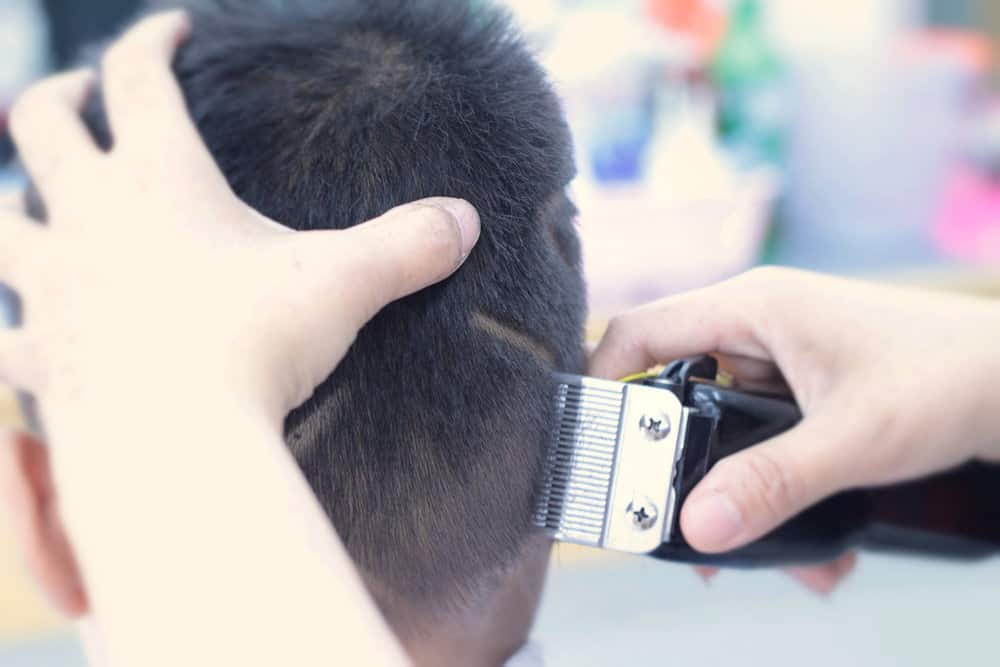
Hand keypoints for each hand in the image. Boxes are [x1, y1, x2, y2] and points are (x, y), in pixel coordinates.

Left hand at [1, 11, 479, 427]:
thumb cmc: (254, 347)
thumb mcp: (345, 283)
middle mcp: (90, 216)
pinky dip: (11, 319)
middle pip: (43, 124)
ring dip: (9, 198)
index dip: (154, 40)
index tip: (174, 28)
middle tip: (81, 90)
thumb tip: (467, 220)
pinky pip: (4, 327)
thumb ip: (409, 245)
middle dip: (61, 95)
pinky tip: (24, 326)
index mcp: (161, 179)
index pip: (143, 77)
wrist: (173, 441)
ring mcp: (51, 284)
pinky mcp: (35, 354)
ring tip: (24, 195)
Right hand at [590, 268, 999, 556]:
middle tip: (666, 520)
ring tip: (745, 551)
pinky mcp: (802, 391)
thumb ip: (772, 481)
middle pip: (674, 389)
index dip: (601, 382)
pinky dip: (769, 486)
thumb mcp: (854, 437)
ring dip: (730, 487)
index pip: (640, 331)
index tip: (588, 445)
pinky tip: (805, 540)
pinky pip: (759, 439)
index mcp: (752, 306)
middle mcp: (756, 326)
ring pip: (719, 424)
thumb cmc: (952, 376)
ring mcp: (780, 360)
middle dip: (672, 461)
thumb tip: (699, 527)